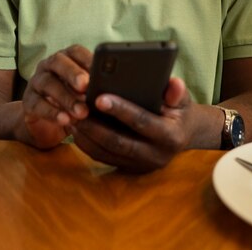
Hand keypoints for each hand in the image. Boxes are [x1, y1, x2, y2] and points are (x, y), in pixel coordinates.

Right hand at [20, 45, 92, 149]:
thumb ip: (95, 88)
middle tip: (86, 86)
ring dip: (66, 97)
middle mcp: (49, 66)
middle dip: (73, 73)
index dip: (87, 59)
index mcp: (66, 58)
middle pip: (59, 62)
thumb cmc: (73, 103)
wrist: (46, 125)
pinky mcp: (28, 101)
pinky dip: (51, 112)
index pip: (76, 51)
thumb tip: (115, 91)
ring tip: (82, 112)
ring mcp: (36, 82)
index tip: (100, 71)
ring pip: (48, 83)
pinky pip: (37, 104)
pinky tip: (65, 120)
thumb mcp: (85, 94)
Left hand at [69, 77, 193, 172]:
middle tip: (76, 106)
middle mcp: (155, 156)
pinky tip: (73, 125)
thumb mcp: (182, 98)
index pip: (142, 122)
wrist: (181, 133)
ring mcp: (139, 165)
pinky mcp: (127, 168)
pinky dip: (85, 142)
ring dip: (86, 134)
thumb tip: (173, 83)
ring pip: (106, 152)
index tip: (99, 97)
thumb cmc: (178, 108)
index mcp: (170, 137)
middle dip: (95, 124)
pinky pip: (101, 157)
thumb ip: (177, 90)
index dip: (121, 110)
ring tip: (69, 114)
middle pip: (118, 142)